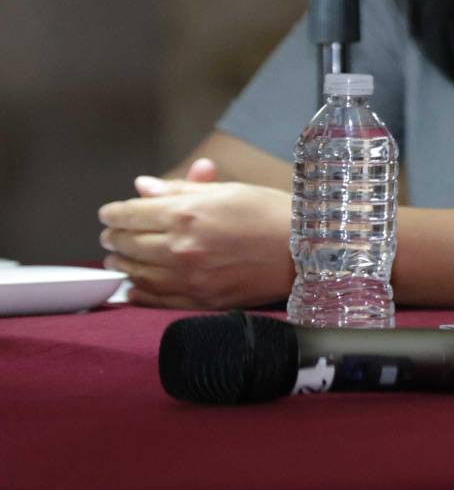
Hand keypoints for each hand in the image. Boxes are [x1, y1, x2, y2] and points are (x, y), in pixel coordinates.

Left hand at [97, 161, 292, 308]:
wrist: (310, 251)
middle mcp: (182, 248)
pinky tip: (133, 286)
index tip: (108, 213)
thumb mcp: (230, 190)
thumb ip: (181, 191)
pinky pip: (155, 299)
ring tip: (118, 257)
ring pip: (136, 273)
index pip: (131, 214)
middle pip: (127, 244)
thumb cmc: (274, 213)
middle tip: (111, 234)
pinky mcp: (200, 301)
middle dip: (114, 237)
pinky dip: (138, 292)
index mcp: (187, 214)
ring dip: (121, 263)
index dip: (114, 212)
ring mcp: (189, 278)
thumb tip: (143, 188)